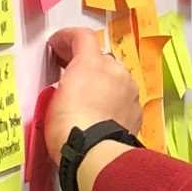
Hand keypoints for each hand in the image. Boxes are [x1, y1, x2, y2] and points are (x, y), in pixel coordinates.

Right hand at [41, 27, 143, 163]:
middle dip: (85, 62)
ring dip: (102, 80)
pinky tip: (103, 112)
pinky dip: (113, 99)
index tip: (57, 44)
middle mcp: (115, 70)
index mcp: (91, 62)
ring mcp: (130, 90)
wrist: (95, 154)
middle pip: (100, 57)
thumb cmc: (67, 126)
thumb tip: (69, 90)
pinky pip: (124, 97)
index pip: (82, 36)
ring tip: (88, 96)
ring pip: (115, 77)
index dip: (67, 37)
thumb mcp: (54, 99)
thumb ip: (66, 83)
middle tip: (69, 72)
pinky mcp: (137, 110)